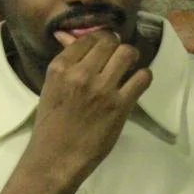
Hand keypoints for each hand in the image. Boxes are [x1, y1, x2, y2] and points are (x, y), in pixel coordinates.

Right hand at [26, 31, 151, 185]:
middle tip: (117, 58)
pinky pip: (142, 77)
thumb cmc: (50, 125)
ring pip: (128, 53)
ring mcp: (102, 88)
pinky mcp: (119, 105)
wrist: (56, 158)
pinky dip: (143, 77)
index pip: (88, 38)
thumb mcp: (51, 88)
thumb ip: (66, 63)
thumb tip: (69, 36)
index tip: (104, 49)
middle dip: (116, 47)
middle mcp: (81, 73)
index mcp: (60, 67)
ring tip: (128, 68)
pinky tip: (135, 84)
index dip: (100, 40)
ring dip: (131, 58)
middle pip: (110, 41)